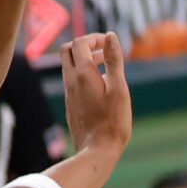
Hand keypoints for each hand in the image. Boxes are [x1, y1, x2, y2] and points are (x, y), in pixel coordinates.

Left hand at [56, 32, 132, 161]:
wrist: (96, 151)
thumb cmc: (112, 122)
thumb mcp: (119, 88)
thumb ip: (114, 61)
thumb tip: (110, 36)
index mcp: (83, 74)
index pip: (80, 43)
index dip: (94, 38)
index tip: (108, 44)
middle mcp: (71, 82)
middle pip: (67, 50)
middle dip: (84, 45)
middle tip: (103, 52)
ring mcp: (68, 94)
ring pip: (69, 67)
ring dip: (85, 61)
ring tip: (106, 69)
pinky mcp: (70, 105)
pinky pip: (72, 82)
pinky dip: (84, 75)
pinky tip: (101, 88)